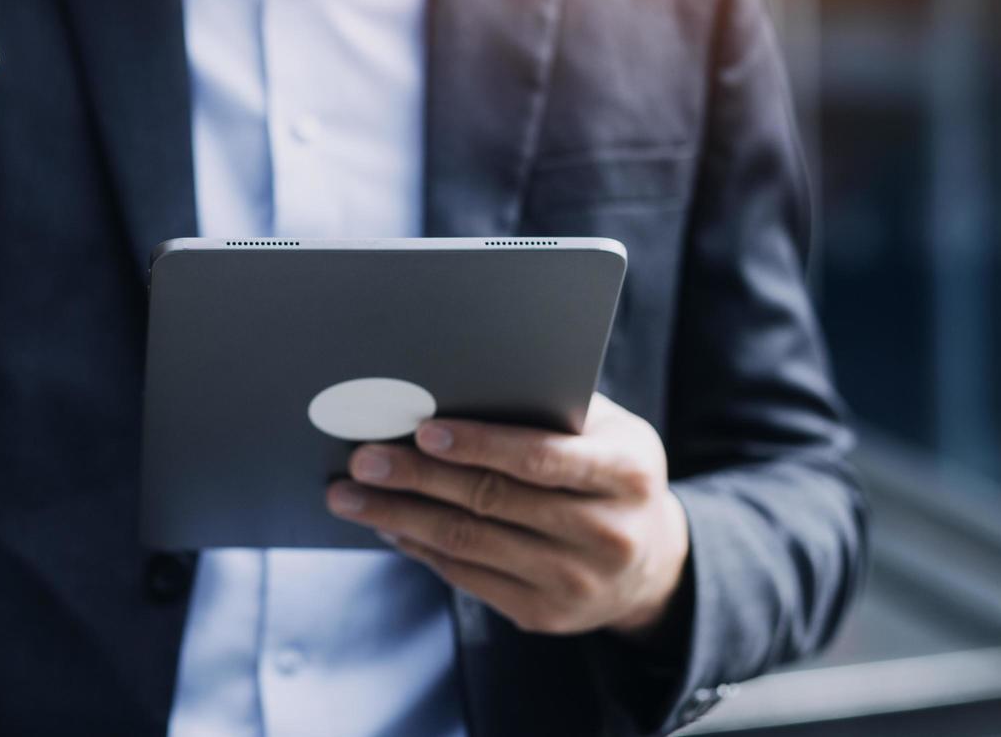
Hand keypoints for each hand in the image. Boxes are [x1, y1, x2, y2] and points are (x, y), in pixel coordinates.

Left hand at [326, 393, 689, 638]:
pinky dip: (419, 547)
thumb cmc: (609, 472)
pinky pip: (466, 577)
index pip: (540, 458)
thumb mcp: (607, 431)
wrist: (650, 564)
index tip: (422, 431)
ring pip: (468, 543)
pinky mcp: (543, 614)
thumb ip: (550, 410)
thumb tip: (455, 386)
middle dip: (417, 477)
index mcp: (628, 472)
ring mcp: (575, 582)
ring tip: (350, 494)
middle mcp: (607, 533)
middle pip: (492, 501)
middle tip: (362, 458)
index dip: (479, 444)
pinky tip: (387, 522)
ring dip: (399, 516)